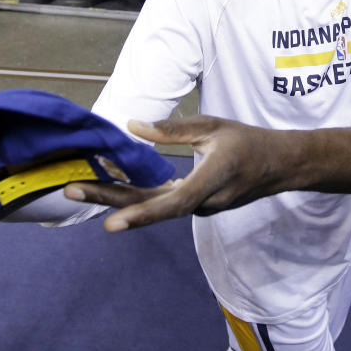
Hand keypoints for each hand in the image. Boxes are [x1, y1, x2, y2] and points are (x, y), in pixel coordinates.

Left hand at [64, 115, 277, 231]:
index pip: (173, 203)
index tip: (109, 223)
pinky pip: (160, 203)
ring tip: (78, 188)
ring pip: (153, 207)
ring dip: (116, 197)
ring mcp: (199, 209)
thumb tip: (130, 127)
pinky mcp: (194, 206)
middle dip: (109, 201)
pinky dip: (133, 195)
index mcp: (212, 179)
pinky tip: (107, 184)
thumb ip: (172, 130)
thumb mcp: (212, 126)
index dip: (142, 214)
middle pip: (152, 208)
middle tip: (70, 191)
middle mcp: (203, 202)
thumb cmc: (247, 141)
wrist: (279, 167)